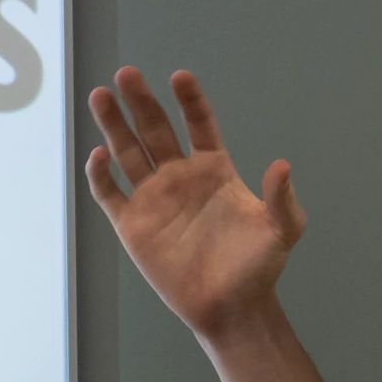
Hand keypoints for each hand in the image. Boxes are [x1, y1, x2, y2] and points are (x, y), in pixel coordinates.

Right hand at [83, 66, 304, 343]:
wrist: (232, 308)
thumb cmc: (259, 267)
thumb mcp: (282, 229)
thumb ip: (282, 198)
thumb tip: (281, 165)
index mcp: (214, 168)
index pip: (198, 123)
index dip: (189, 100)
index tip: (181, 77)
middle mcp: (180, 176)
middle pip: (154, 129)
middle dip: (141, 101)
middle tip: (127, 73)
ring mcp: (154, 198)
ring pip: (128, 152)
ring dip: (114, 124)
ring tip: (100, 95)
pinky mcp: (132, 224)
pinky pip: (110, 193)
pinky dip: (100, 174)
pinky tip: (99, 154)